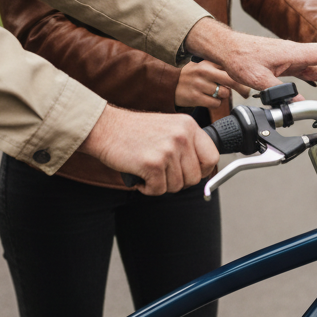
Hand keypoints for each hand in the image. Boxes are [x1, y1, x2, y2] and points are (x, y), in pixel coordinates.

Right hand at [79, 105, 217, 194]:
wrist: (105, 127)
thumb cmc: (133, 131)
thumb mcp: (169, 128)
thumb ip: (187, 145)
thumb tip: (201, 171)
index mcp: (189, 126)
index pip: (212, 157)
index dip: (202, 171)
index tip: (190, 173)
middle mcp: (182, 136)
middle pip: (194, 177)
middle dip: (177, 181)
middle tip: (161, 173)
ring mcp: (168, 150)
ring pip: (177, 186)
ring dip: (161, 184)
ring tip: (148, 169)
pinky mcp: (153, 164)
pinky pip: (159, 190)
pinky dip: (147, 188)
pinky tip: (140, 175)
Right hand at [175, 60, 249, 108]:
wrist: (170, 84)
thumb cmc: (192, 75)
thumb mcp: (204, 66)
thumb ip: (220, 67)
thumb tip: (242, 74)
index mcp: (208, 63)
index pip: (231, 68)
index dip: (243, 76)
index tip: (250, 81)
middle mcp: (204, 72)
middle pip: (231, 80)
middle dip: (242, 88)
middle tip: (246, 93)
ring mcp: (199, 85)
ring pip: (224, 94)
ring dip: (223, 96)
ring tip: (214, 93)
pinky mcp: (196, 97)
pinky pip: (215, 103)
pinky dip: (215, 103)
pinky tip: (208, 99)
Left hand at [183, 19, 316, 94]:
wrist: (227, 49)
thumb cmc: (241, 57)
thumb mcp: (259, 79)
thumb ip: (279, 93)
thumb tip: (296, 104)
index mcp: (294, 53)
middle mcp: (296, 53)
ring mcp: (291, 58)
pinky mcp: (285, 63)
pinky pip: (306, 70)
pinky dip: (316, 77)